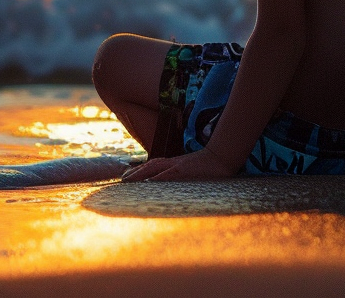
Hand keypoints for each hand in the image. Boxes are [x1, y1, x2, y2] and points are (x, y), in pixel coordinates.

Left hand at [121, 149, 236, 181]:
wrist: (222, 158)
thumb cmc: (211, 168)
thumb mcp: (194, 173)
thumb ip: (184, 178)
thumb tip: (177, 187)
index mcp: (176, 164)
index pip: (154, 165)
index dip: (141, 170)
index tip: (129, 177)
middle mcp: (174, 163)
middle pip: (150, 165)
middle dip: (135, 172)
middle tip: (122, 180)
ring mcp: (178, 165)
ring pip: (154, 168)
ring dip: (140, 174)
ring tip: (128, 180)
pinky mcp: (184, 170)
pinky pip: (167, 174)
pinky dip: (157, 177)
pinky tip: (148, 182)